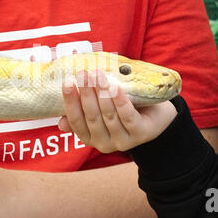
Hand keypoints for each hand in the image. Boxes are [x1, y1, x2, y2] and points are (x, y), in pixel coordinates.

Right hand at [58, 70, 176, 152]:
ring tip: (98, 75)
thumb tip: (61, 123)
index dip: (70, 102)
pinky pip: (128, 118)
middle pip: (92, 117)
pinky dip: (120, 102)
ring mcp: (123, 141)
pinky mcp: (140, 135)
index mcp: (90, 138)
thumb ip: (82, 115)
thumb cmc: (122, 109)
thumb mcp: (100, 113)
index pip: (76, 121)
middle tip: (83, 74)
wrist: (157, 116)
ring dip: (102, 94)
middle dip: (86, 94)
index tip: (67, 83)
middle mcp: (104, 144)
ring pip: (109, 116)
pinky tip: (115, 88)